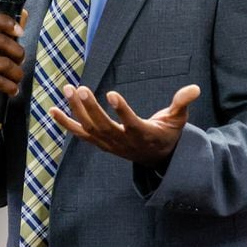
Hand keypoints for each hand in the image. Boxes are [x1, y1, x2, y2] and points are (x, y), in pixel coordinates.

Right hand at [0, 10, 27, 126]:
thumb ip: (10, 33)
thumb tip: (24, 12)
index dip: (6, 21)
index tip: (20, 32)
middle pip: (2, 41)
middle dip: (18, 54)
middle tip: (20, 63)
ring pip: (4, 63)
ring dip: (17, 74)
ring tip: (16, 79)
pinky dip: (11, 87)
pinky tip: (12, 90)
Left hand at [49, 84, 200, 169]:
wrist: (155, 159)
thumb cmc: (166, 135)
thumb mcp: (177, 120)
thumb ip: (182, 104)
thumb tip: (194, 88)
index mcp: (143, 134)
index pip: (131, 123)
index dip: (122, 110)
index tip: (112, 94)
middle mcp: (122, 141)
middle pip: (103, 125)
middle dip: (90, 108)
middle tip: (80, 88)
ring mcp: (108, 143)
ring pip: (89, 128)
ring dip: (76, 110)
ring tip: (68, 88)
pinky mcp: (99, 142)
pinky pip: (79, 134)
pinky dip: (65, 123)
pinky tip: (52, 110)